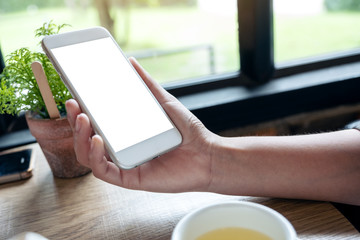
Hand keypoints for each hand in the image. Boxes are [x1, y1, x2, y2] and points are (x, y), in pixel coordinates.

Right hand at [66, 57, 216, 192]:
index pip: (96, 124)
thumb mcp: (163, 102)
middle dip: (75, 122)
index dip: (81, 111)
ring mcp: (123, 164)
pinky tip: (98, 139)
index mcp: (125, 134)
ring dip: (80, 137)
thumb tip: (131, 62)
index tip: (74, 95)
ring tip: (83, 118)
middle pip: (87, 139)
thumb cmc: (186, 132)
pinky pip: (103, 171)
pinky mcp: (129, 178)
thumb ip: (146, 84)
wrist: (207, 154)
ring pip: (89, 155)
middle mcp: (121, 149)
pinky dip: (95, 156)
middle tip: (73, 104)